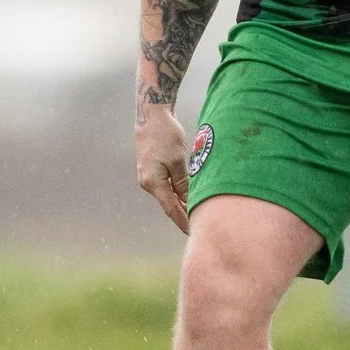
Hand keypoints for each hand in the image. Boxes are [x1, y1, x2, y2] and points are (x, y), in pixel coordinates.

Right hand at [135, 103, 194, 232]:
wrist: (151, 116)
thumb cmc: (166, 135)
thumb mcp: (178, 161)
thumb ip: (184, 183)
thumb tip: (190, 202)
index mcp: (153, 183)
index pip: (171, 209)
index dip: (183, 222)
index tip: (194, 233)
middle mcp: (148, 183)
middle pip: (169, 205)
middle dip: (184, 215)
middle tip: (201, 226)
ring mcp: (148, 177)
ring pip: (169, 196)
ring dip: (182, 204)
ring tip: (199, 214)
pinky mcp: (152, 170)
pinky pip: (166, 186)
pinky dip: (178, 193)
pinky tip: (189, 197)